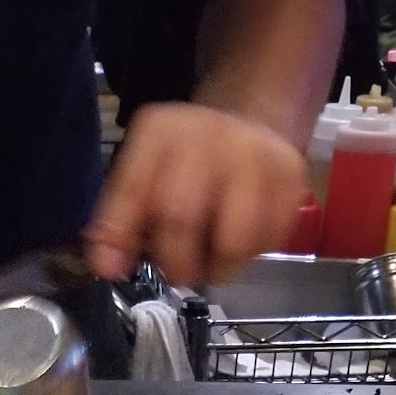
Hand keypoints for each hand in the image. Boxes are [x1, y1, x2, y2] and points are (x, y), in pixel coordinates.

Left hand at [85, 102, 305, 288]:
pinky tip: (239, 242)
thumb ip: (117, 224)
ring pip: (233, 240)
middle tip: (176, 271)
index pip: (134, 191)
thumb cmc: (184, 164)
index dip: (122, 237)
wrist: (248, 123)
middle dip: (175, 262)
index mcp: (161, 130)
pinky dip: (250, 256)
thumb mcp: (141, 178)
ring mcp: (254, 152)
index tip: (117, 269)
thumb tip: (106, 268)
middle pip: (182, 218)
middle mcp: (208, 132)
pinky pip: (268, 241)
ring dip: (218, 267)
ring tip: (210, 260)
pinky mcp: (289, 175)